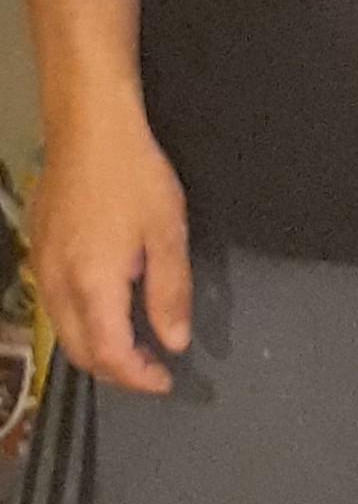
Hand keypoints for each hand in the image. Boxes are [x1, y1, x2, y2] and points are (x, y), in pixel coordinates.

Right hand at [32, 91, 191, 393]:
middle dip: (116, 371)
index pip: (111, 356)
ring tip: (133, 342)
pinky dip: (80, 320)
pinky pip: (53, 302)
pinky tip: (106, 304)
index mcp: (92, 286)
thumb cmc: (133, 174)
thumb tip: (174, 341)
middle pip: (80, 352)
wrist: (88, 124)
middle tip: (151, 367)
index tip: (165, 378)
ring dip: (96, 347)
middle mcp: (57, 284)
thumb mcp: (166, 234)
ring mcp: (41, 265)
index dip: (139, 378)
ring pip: (63, 330)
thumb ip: (170, 294)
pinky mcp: (37, 247)